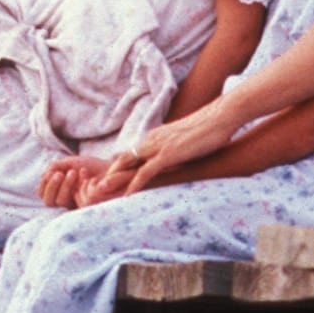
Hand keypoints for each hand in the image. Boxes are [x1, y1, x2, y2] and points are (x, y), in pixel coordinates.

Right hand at [37, 156, 107, 207]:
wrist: (112, 168)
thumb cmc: (91, 167)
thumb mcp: (69, 164)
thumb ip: (54, 168)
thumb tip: (44, 176)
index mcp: (59, 193)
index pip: (44, 195)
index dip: (44, 184)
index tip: (51, 172)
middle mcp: (66, 202)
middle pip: (49, 201)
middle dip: (52, 186)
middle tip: (60, 173)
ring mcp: (76, 205)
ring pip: (61, 202)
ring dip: (64, 186)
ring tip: (73, 172)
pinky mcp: (89, 207)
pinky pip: (75, 201)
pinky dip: (80, 186)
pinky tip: (84, 174)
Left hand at [102, 99, 242, 196]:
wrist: (219, 117)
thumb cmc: (208, 129)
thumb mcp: (185, 140)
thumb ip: (175, 149)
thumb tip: (175, 159)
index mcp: (155, 136)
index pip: (131, 153)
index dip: (118, 166)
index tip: (107, 178)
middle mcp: (152, 139)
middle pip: (123, 157)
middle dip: (108, 172)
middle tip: (94, 186)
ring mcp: (158, 146)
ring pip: (128, 163)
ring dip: (113, 179)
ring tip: (100, 192)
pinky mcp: (168, 154)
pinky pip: (146, 172)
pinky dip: (134, 184)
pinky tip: (127, 195)